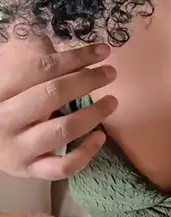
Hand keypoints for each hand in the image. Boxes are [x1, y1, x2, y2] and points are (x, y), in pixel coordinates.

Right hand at [0, 42, 116, 179]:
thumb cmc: (8, 106)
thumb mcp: (14, 81)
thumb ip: (38, 60)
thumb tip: (75, 45)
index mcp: (2, 90)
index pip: (42, 68)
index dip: (76, 57)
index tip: (103, 50)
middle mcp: (6, 119)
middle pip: (52, 95)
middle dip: (86, 81)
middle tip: (110, 73)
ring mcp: (18, 149)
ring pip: (62, 131)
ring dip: (93, 114)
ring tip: (112, 101)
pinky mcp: (30, 171)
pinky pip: (62, 167)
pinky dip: (85, 153)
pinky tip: (100, 137)